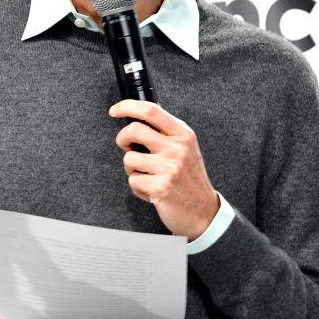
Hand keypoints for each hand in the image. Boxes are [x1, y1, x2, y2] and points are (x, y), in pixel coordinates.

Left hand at [109, 100, 219, 240]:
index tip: (115, 110)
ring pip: (129, 158)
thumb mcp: (186, 148)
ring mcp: (170, 168)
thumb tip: (140, 116)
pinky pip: (133, 180)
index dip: (127, 107)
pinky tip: (152, 190)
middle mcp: (178, 148)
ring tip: (148, 175)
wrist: (203, 211)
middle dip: (122, 139)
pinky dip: (138, 187)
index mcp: (183, 134)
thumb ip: (166, 132)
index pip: (151, 111)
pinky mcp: (161, 187)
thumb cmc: (190, 179)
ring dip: (132, 169)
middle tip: (127, 147)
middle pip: (134, 130)